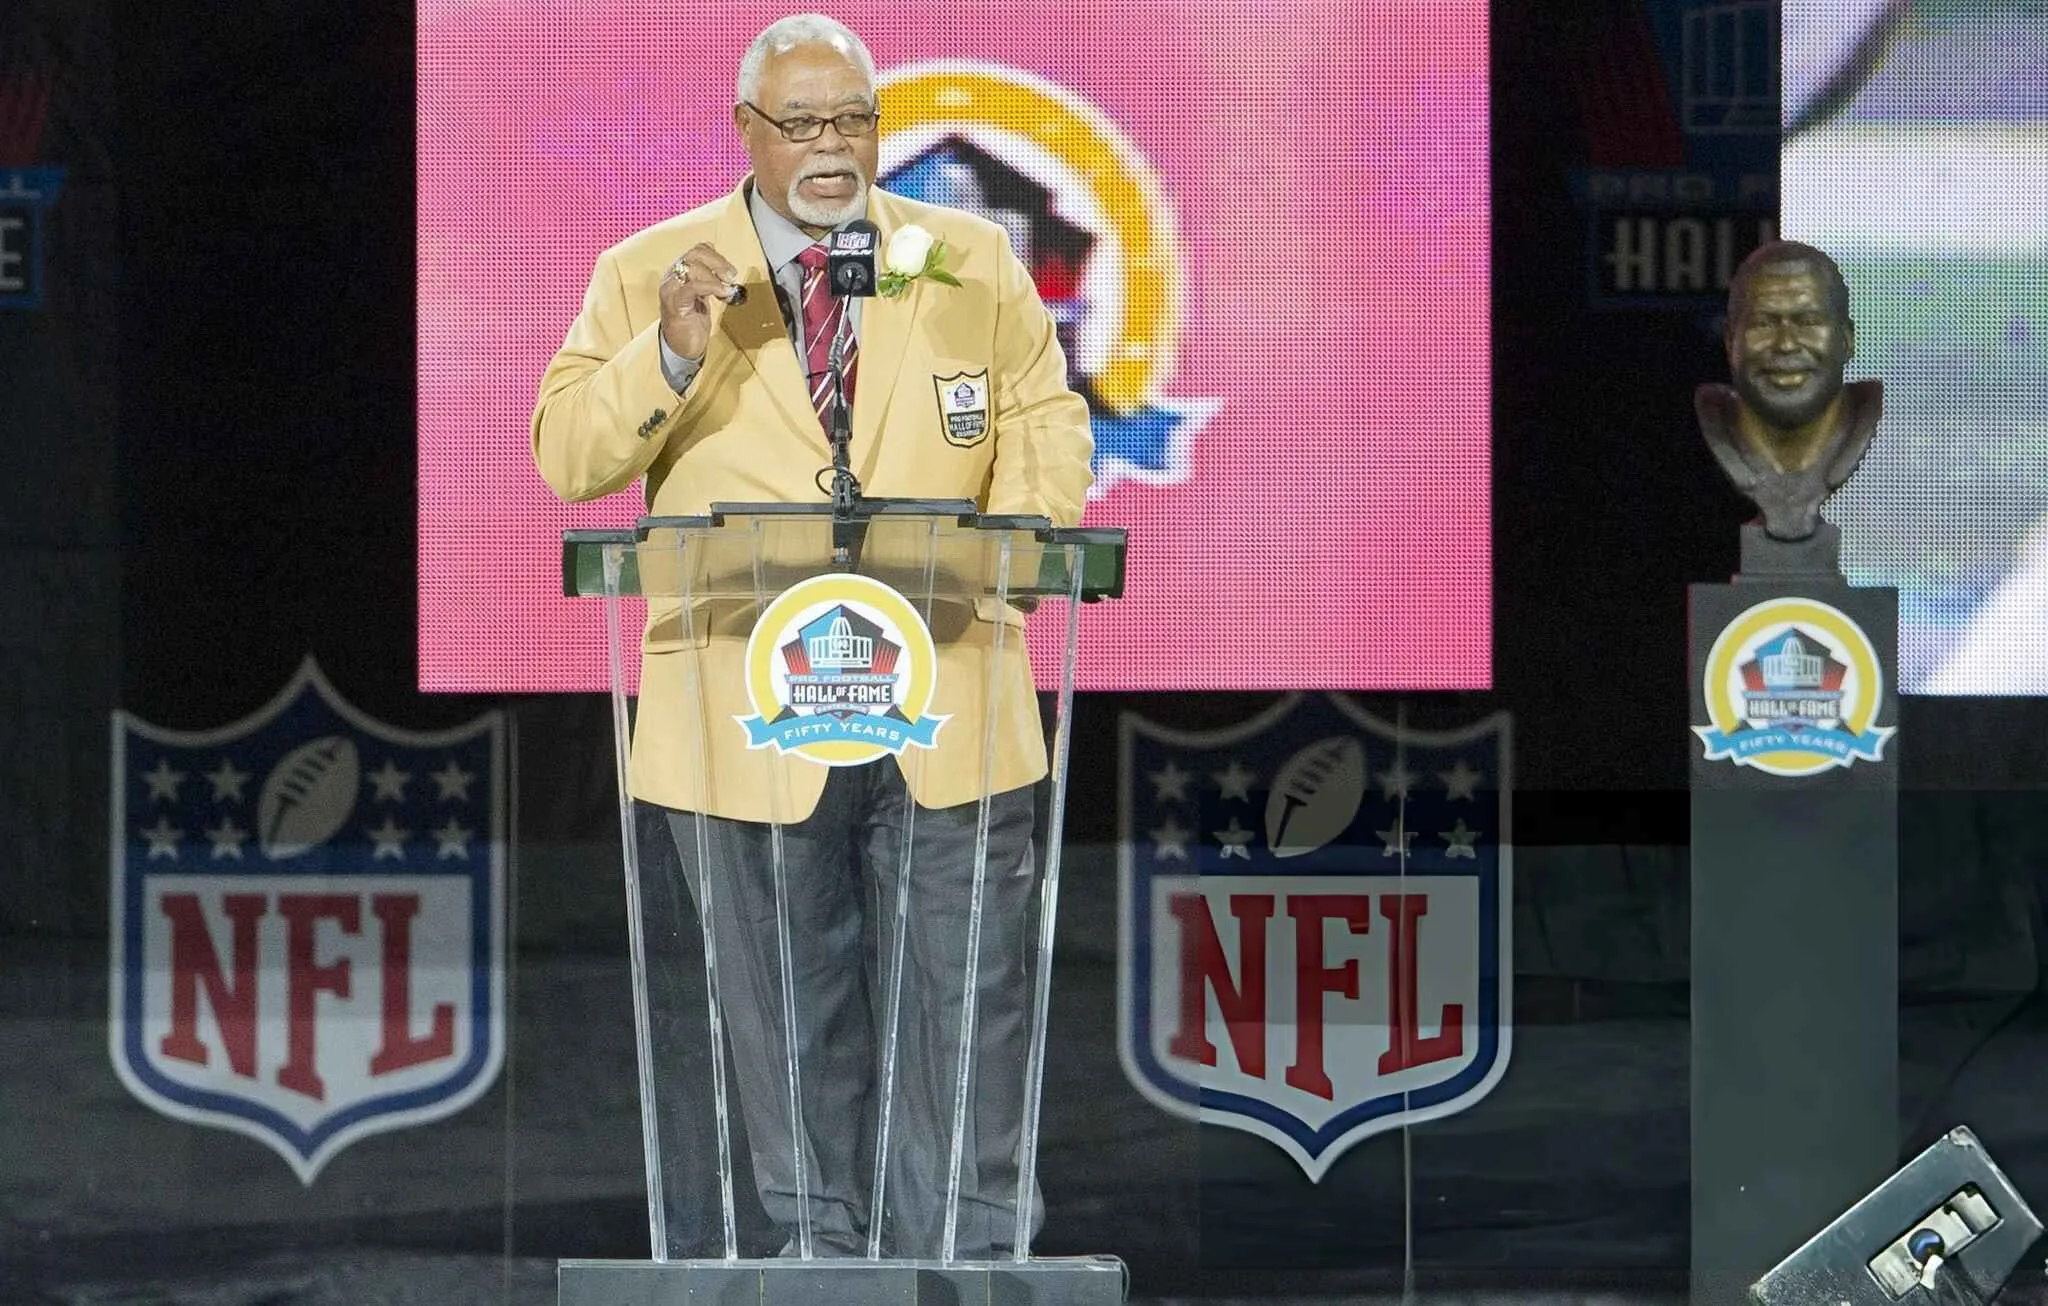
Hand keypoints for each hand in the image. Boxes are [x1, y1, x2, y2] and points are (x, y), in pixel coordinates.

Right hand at [659, 243, 740, 361]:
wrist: (681, 347)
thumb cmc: (692, 323)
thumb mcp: (702, 296)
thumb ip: (709, 281)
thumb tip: (726, 271)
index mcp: (678, 273)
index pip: (696, 251)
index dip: (716, 256)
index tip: (729, 270)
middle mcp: (672, 278)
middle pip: (694, 254)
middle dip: (717, 262)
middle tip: (731, 276)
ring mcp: (671, 290)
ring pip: (693, 268)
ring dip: (716, 276)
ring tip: (728, 289)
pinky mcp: (676, 304)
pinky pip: (693, 287)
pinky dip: (712, 287)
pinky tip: (723, 294)